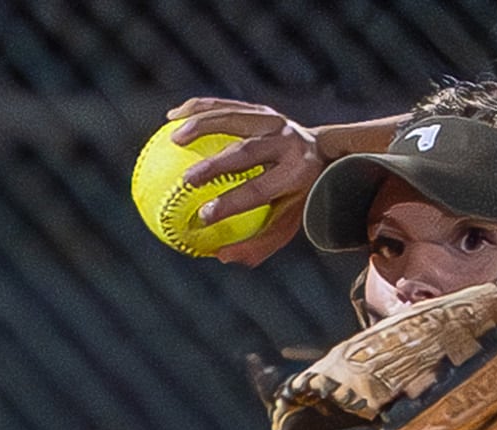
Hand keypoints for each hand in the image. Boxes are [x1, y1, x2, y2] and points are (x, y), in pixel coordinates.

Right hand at [166, 97, 326, 265]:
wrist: (324, 154)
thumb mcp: (288, 223)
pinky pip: (225, 106)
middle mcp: (287, 143)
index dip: (231, 203)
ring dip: (200, 126)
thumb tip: (221, 257)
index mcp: (297, 174)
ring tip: (173, 140)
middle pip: (245, 152)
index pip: (259, 190)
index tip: (204, 216)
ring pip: (232, 118)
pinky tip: (172, 118)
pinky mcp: (261, 108)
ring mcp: (275, 121)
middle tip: (186, 181)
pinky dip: (198, 109)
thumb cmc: (298, 197)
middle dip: (214, 165)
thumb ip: (259, 243)